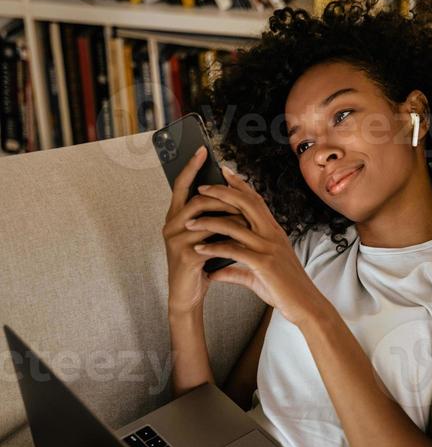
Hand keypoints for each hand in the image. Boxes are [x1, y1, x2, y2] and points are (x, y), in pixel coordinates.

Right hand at [162, 145, 248, 315]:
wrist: (187, 295)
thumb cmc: (197, 265)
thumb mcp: (203, 237)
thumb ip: (210, 218)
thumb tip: (231, 196)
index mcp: (175, 217)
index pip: (181, 185)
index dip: (191, 167)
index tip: (202, 150)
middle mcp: (171, 226)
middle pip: (198, 200)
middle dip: (222, 196)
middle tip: (241, 195)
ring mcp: (176, 241)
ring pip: (206, 219)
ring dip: (230, 216)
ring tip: (246, 216)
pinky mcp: (186, 257)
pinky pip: (211, 241)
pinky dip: (229, 238)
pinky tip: (242, 238)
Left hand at [185, 164, 329, 327]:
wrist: (305, 305)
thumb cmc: (285, 291)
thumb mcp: (258, 276)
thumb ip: (236, 271)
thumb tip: (216, 272)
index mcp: (273, 232)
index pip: (256, 200)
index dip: (240, 184)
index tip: (224, 172)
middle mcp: (272, 235)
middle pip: (245, 203)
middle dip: (222, 192)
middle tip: (201, 187)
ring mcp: (268, 248)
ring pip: (235, 225)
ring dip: (209, 222)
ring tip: (189, 222)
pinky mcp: (263, 264)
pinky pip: (234, 251)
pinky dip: (214, 249)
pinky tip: (199, 249)